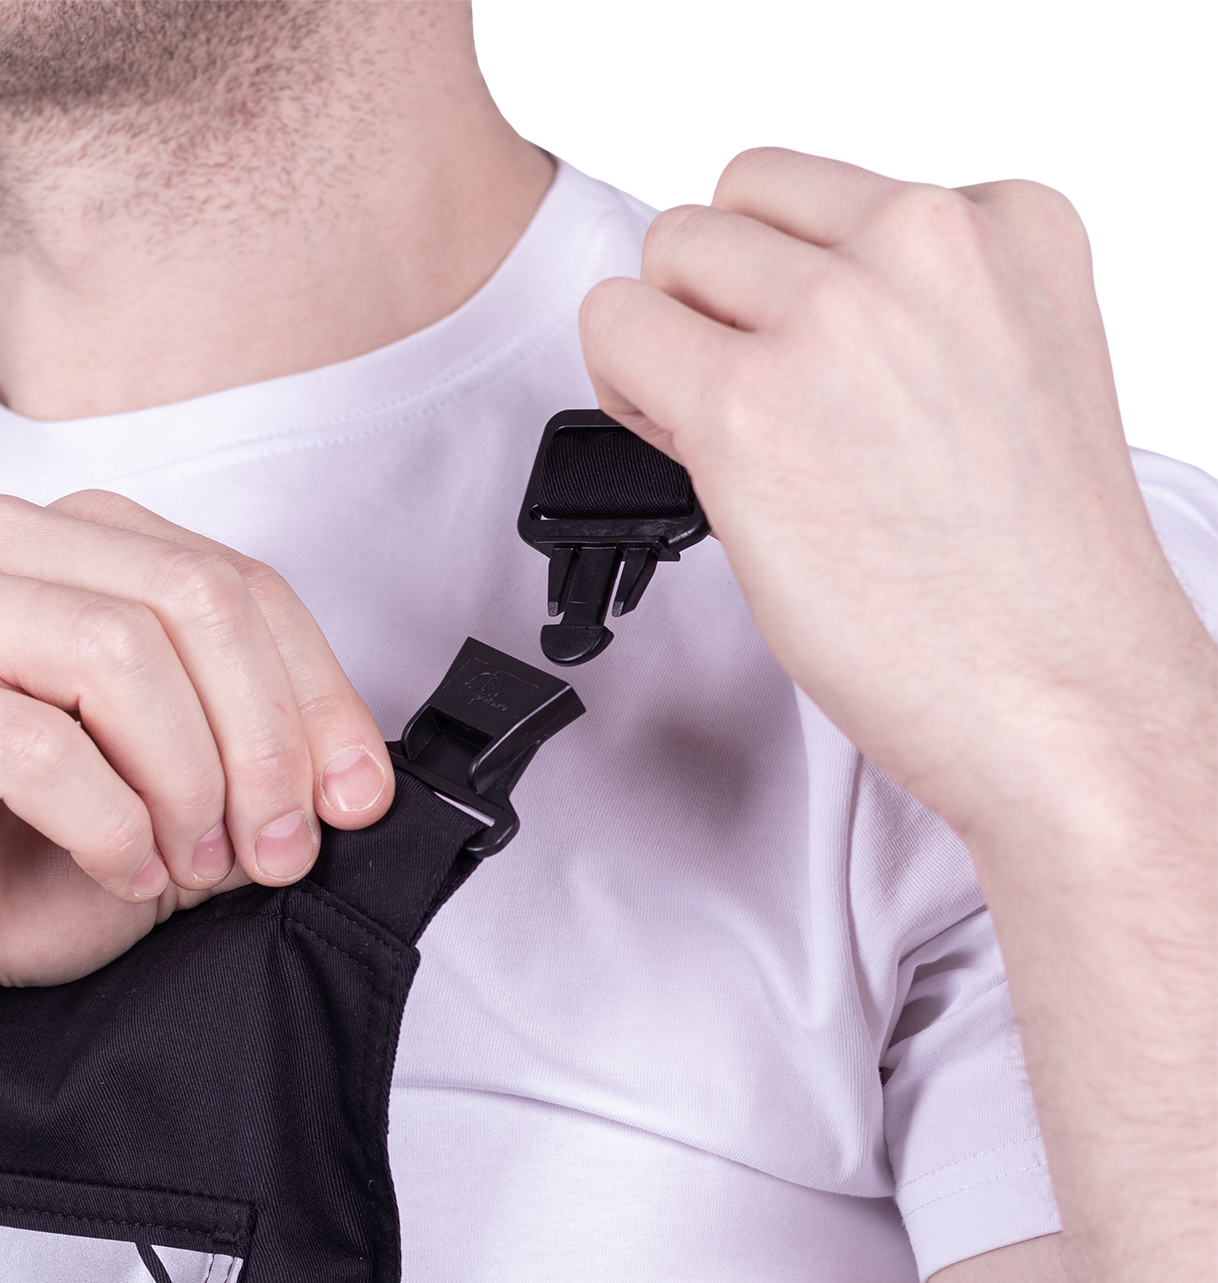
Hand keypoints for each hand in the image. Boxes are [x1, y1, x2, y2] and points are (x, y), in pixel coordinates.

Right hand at [0, 489, 393, 990]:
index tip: (357, 798)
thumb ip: (243, 774)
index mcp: (74, 550)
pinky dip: (109, 827)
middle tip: (276, 847)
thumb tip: (345, 781)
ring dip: (188, 781)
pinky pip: (39, 747)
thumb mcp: (159, 812)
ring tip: (188, 863)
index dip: (320, 695)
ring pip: (122, 650)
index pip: (239, 583)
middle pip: (196, 598)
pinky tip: (121, 872)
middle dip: (267, 740)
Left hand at [579, 149, 1210, 836]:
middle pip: (732, 210)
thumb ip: (915, 312)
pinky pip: (613, 334)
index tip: (808, 366)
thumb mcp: (1012, 379)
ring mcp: (832, 322)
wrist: (1059, 697)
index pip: (823, 195)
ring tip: (730, 442)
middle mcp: (921, 249)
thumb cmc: (1036, 586)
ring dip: (671, 345)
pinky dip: (628, 396)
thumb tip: (793, 314)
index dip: (789, 289)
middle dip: (723, 308)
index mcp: (1005, 225)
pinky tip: (696, 466)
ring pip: (664, 256)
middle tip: (759, 412)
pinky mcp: (746, 410)